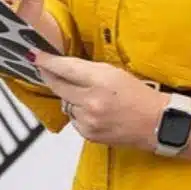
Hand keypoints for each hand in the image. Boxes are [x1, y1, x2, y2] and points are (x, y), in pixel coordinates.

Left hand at [32, 52, 166, 149]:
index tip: (34, 55)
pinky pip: (73, 119)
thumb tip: (63, 68)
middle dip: (49, 75)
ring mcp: (89, 120)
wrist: (156, 122)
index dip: (47, 61)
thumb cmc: (139, 94)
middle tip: (43, 67)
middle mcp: (92, 100)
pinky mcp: (88, 134)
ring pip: (65, 103)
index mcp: (101, 79)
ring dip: (70, 97)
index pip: (65, 67)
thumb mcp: (114, 72)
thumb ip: (87, 71)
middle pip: (58, 85)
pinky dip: (78, 113)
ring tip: (89, 96)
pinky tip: (94, 111)